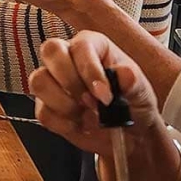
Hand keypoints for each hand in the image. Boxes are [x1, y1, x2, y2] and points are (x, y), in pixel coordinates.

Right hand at [29, 31, 161, 157]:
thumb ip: (133, 81)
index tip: (105, 95)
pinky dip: (62, 124)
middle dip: (70, 81)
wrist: (130, 135)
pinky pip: (42, 112)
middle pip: (50, 51)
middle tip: (90, 102)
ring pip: (38, 81)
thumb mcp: (142, 92)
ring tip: (84, 114)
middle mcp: (68, 57)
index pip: (80, 46)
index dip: (90, 70)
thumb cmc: (133, 104)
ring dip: (63, 103)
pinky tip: (79, 124)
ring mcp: (53, 81)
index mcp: (92, 45)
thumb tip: (125, 74)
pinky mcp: (45, 105)